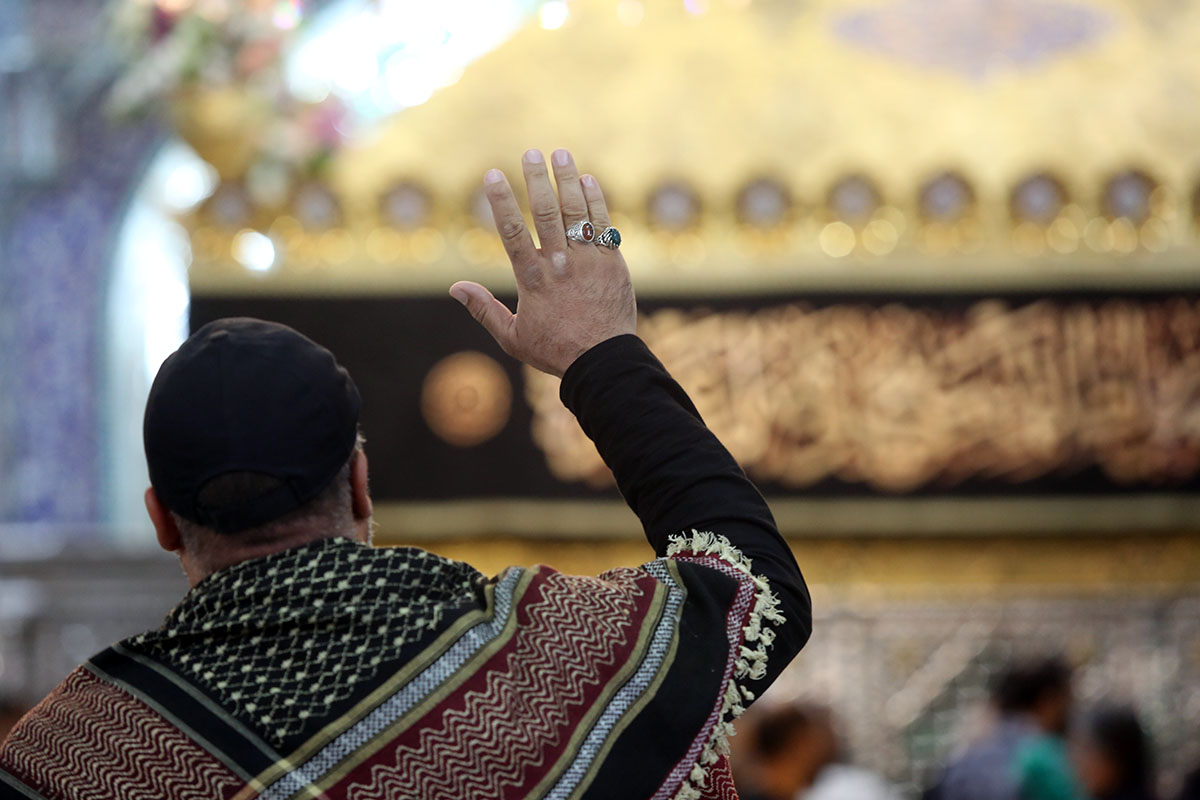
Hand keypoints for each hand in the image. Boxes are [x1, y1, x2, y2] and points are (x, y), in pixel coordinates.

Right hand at [449, 149, 636, 377]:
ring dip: (568, 180)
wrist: (604, 361)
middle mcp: (560, 264)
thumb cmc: (555, 350)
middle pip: (546, 213)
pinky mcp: (613, 263)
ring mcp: (589, 261)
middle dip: (537, 179)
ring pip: (577, 212)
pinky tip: (588, 181)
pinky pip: (604, 225)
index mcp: (533, 279)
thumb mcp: (512, 337)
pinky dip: (596, 202)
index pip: (512, 232)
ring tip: (560, 154)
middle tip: (530, 152)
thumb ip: (483, 309)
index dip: (501, 201)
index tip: (492, 174)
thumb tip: (454, 288)